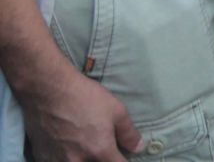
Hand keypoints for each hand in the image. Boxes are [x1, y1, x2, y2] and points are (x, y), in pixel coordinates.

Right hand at [21, 67, 141, 161]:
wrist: (48, 90)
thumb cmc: (85, 97)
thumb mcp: (116, 110)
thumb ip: (128, 133)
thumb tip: (138, 148)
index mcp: (99, 150)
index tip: (122, 157)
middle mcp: (77, 161)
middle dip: (100, 160)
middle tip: (102, 152)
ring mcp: (57, 161)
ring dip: (82, 160)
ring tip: (82, 145)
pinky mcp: (42, 156)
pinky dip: (64, 159)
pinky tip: (65, 147)